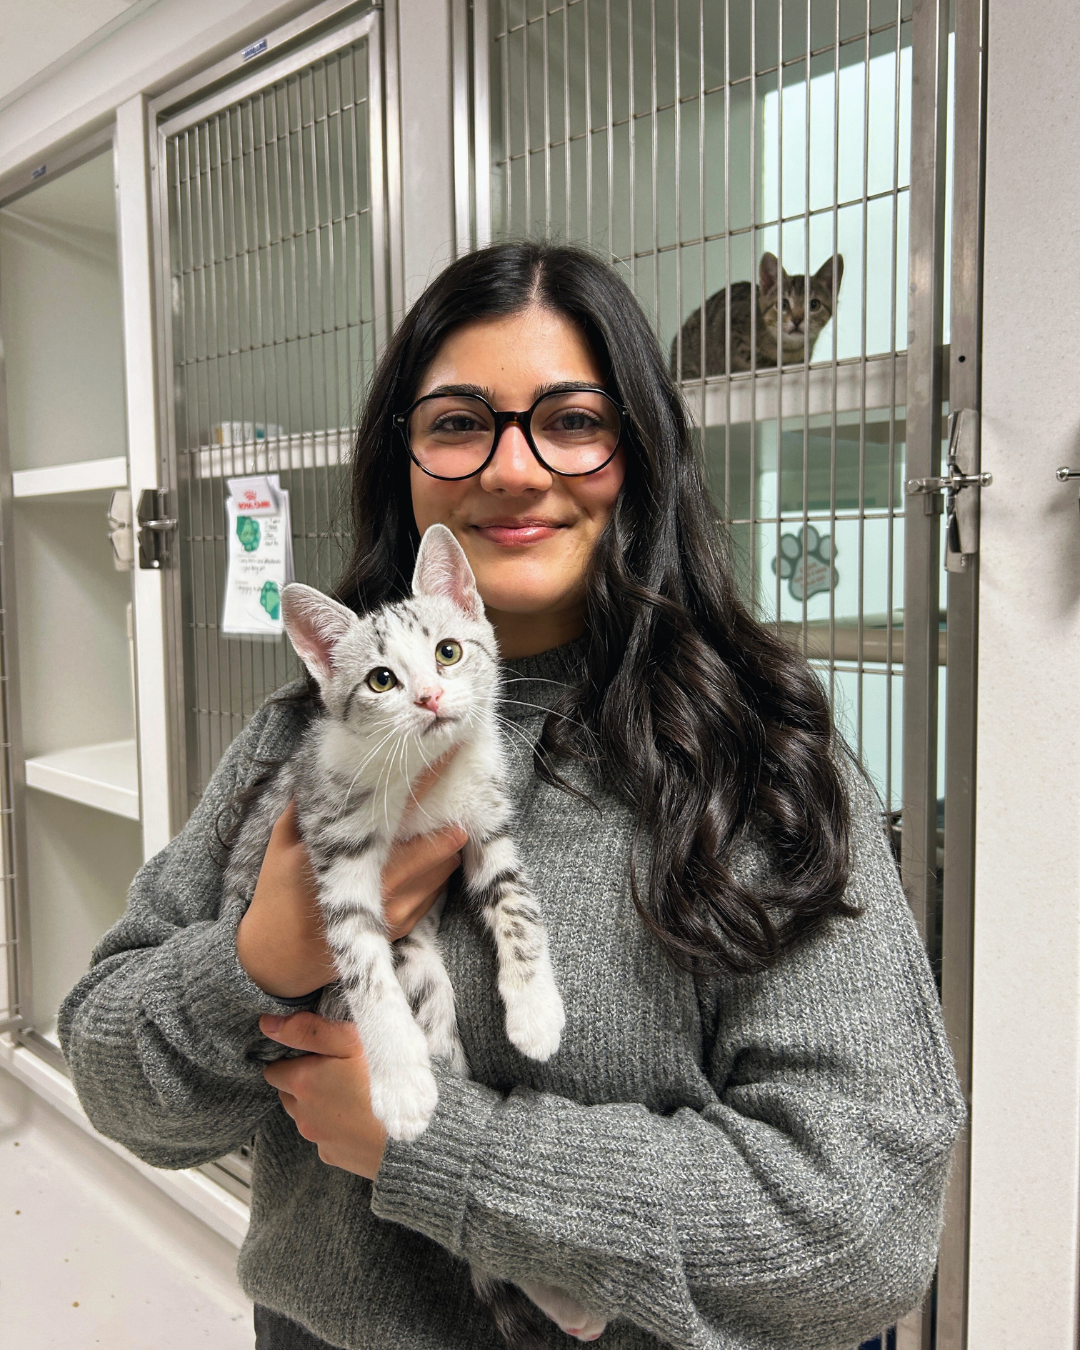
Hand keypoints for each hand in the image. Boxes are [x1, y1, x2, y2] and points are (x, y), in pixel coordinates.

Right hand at [237, 756, 466, 997]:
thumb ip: (304, 805)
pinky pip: (436, 892)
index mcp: (348, 857)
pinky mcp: (402, 927)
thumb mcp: (281, 844)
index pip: (399, 812)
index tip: (446, 755)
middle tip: (460, 789)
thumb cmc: (276, 895)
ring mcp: (395, 909)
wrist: (277, 959)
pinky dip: (439, 870)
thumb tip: (323, 766)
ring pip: (443, 868)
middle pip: (436, 844)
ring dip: (448, 843)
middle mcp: (379, 885)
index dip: (427, 782)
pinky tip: (436, 853)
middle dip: (450, 815)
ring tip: (451, 818)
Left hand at [260, 1011, 386, 1179]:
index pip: (273, 1070)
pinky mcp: (333, 1156)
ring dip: (319, 1104)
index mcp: (302, 1082)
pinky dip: (335, 1126)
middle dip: (303, 1082)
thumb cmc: (385, 1081)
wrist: (414, 1132)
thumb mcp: (351, 1041)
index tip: (314, 1054)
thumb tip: (268, 1024)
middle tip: (336, 1071)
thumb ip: (308, 1030)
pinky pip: (325, 1136)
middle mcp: (302, 1113)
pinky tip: (359, 1116)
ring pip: (306, 1115)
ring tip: (351, 1093)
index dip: (291, 1059)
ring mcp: (318, 1138)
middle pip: (288, 1093)